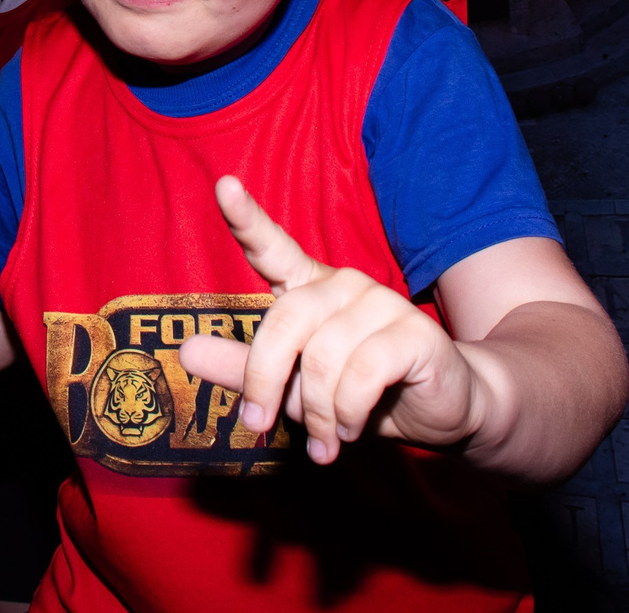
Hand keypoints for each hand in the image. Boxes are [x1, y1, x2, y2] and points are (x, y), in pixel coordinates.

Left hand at [178, 176, 485, 464]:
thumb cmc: (359, 394)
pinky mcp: (414, 332)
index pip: (273, 246)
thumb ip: (242, 368)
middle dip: (264, 381)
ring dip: (317, 412)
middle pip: (284, 322)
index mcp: (308, 288)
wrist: (442, 410)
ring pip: (324, 357)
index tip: (223, 186)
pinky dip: (348, 413)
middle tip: (259, 423)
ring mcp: (381, 303)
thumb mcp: (292, 387)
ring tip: (325, 441)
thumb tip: (186, 351)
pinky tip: (349, 430)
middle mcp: (343, 284)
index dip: (247, 217)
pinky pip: (362, 374)